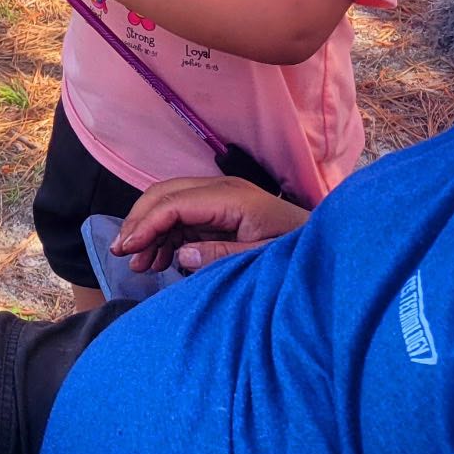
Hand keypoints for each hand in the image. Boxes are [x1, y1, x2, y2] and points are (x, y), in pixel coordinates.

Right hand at [114, 176, 309, 272]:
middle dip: (139, 222)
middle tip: (122, 253)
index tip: (127, 250)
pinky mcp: (220, 210)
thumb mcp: (263, 259)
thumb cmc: (299, 252)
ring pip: (168, 204)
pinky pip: (181, 217)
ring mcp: (219, 198)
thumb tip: (182, 255)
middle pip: (164, 195)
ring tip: (139, 264)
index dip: (145, 225)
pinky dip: (164, 235)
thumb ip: (222, 257)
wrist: (330, 246)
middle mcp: (220, 190)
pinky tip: (157, 258)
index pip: (173, 203)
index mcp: (231, 197)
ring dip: (149, 230)